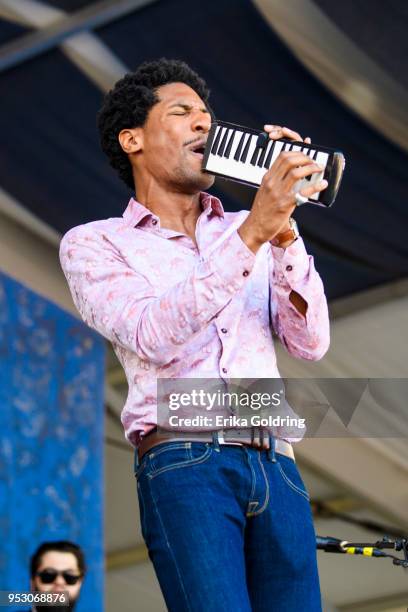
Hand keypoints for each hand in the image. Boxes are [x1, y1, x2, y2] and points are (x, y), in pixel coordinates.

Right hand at [238, 125, 326, 252]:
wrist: (254, 228)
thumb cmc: (262, 212)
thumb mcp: (266, 192)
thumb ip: (277, 181)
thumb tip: (292, 173)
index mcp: (267, 178)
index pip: (282, 156)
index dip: (297, 152)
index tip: (306, 156)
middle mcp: (272, 183)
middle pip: (289, 160)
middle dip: (305, 157)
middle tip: (314, 162)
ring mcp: (278, 193)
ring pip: (296, 173)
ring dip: (311, 168)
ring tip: (319, 169)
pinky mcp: (285, 205)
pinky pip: (302, 192)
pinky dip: (315, 186)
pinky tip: (322, 184)